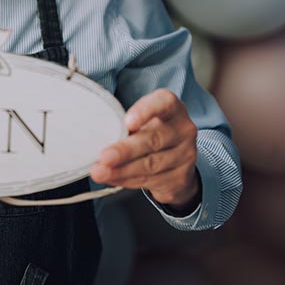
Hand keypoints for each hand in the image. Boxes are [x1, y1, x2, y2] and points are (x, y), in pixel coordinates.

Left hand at [90, 89, 199, 209]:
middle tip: (104, 157)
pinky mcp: (181, 177)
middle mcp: (183, 129)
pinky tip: (112, 178)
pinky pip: (150, 180)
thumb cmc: (152, 132)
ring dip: (121, 170)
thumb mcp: (144, 122)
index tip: (127, 122)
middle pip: (153, 140)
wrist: (177, 161)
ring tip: (100, 172)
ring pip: (150, 164)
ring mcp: (186, 154)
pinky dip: (127, 180)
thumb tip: (99, 140)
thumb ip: (128, 126)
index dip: (145, 111)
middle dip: (125, 150)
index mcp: (172, 107)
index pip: (163, 103)